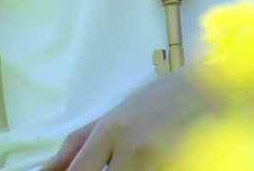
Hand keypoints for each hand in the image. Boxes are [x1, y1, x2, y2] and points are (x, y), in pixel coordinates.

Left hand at [39, 66, 216, 170]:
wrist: (208, 91)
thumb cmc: (156, 101)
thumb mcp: (113, 115)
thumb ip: (77, 144)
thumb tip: (46, 170)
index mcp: (112, 129)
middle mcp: (133, 148)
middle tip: (110, 164)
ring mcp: (158, 163)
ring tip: (133, 159)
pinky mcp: (178, 169)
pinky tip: (147, 164)